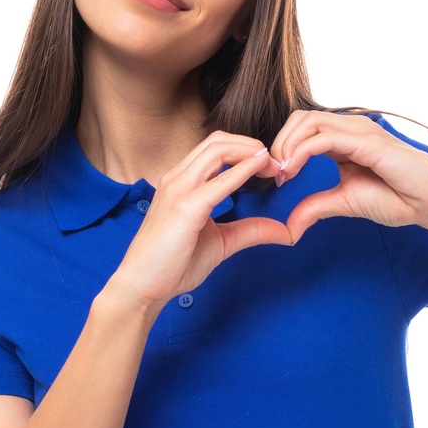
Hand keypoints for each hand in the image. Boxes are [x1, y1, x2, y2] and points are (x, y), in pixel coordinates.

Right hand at [105, 132, 293, 312]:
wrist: (142, 287)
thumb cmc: (172, 265)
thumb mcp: (221, 242)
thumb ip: (249, 231)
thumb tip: (285, 231)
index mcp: (182, 182)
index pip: (216, 148)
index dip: (247, 150)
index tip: (271, 167)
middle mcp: (177, 178)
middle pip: (218, 140)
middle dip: (252, 145)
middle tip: (278, 164)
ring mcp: (178, 190)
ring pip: (217, 149)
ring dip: (251, 151)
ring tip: (273, 165)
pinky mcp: (185, 207)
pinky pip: (219, 180)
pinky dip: (244, 170)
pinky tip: (262, 168)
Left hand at [270, 111, 427, 244]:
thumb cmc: (398, 198)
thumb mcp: (345, 203)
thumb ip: (316, 208)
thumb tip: (290, 225)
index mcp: (343, 140)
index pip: (302, 128)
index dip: (282, 148)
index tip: (276, 177)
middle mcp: (350, 130)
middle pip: (300, 118)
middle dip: (279, 142)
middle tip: (273, 171)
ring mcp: (359, 132)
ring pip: (308, 121)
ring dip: (286, 145)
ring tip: (282, 171)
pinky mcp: (367, 141)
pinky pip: (324, 137)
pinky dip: (301, 151)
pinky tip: (293, 169)